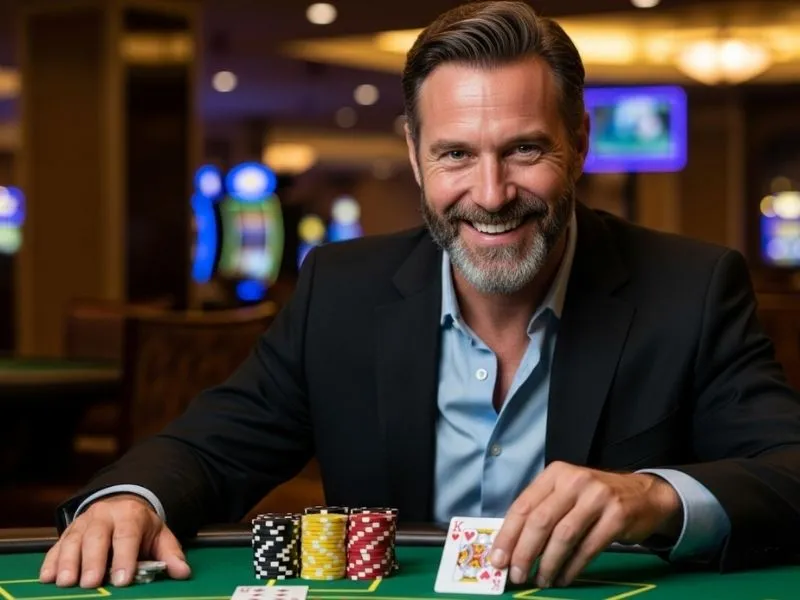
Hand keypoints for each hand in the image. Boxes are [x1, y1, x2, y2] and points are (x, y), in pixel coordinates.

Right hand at [39, 494, 190, 587]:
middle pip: (97, 537)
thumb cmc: (140, 527)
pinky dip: (51, 561)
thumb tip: (183, 572)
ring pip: (74, 540)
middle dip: (93, 561)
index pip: (128, 536)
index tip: (122, 580)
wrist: (121, 505)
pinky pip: (57, 546)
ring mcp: (83, 522)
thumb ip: (170, 554)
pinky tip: (48, 577)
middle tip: (90, 583)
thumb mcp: (160, 536)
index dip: (124, 558)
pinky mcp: (68, 532)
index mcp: (130, 515)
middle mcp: (105, 515)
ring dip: (68, 562)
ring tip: (66, 582)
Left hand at [489, 461, 680, 588]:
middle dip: (524, 552)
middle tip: (516, 575)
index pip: (523, 506)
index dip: (507, 535)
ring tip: (541, 581)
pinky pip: (587, 547)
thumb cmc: (594, 498)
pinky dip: (572, 567)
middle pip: (540, 521)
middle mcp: (574, 481)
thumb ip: (540, 512)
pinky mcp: (617, 516)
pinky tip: (563, 578)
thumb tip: (509, 547)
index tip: (497, 560)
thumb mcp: (565, 494)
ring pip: (563, 536)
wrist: (643, 495)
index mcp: (555, 474)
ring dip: (547, 563)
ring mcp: (597, 497)